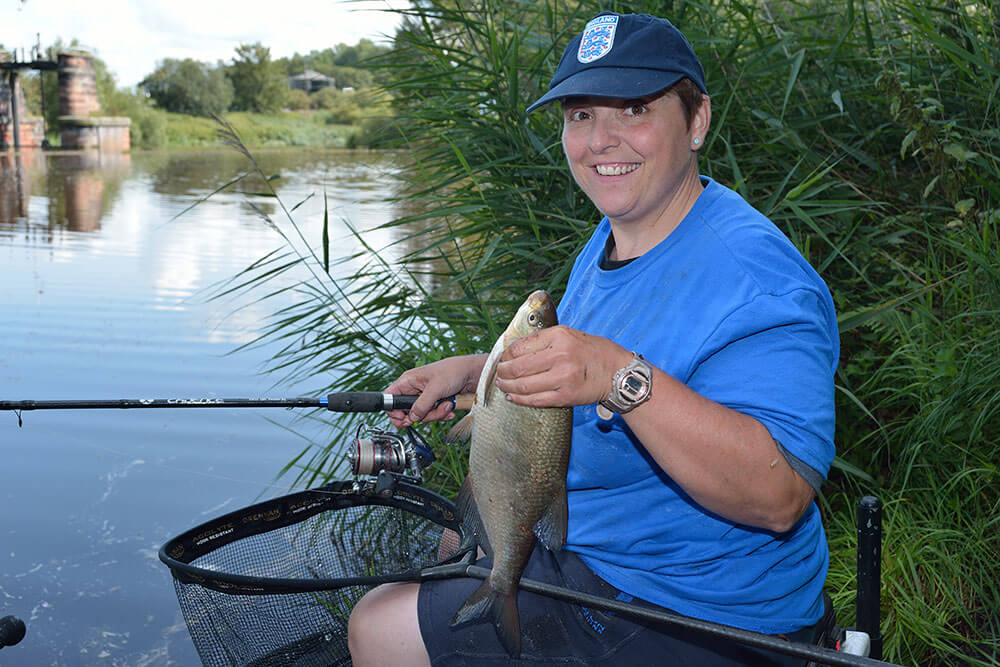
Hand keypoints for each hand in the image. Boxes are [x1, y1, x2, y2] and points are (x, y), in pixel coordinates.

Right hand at [385, 354, 485, 427]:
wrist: (472, 373)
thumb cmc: (453, 371)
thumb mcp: (435, 389)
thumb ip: (421, 405)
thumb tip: (412, 417)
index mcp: (408, 381)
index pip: (390, 399)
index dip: (394, 412)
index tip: (405, 419)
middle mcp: (415, 390)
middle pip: (408, 412)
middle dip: (423, 415)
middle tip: (432, 410)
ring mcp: (425, 397)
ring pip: (422, 416)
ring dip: (436, 414)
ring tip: (447, 404)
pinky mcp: (436, 402)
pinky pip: (434, 415)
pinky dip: (443, 414)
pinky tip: (451, 407)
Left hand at [494, 326, 631, 407]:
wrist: (617, 372)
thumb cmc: (592, 351)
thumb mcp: (569, 335)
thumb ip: (544, 339)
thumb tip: (514, 349)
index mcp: (559, 337)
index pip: (520, 347)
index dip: (505, 355)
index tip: (501, 359)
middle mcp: (561, 356)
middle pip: (518, 367)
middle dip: (502, 372)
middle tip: (498, 374)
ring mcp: (563, 378)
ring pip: (523, 386)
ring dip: (507, 387)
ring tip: (502, 385)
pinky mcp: (565, 397)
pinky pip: (535, 400)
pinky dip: (520, 399)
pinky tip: (513, 397)